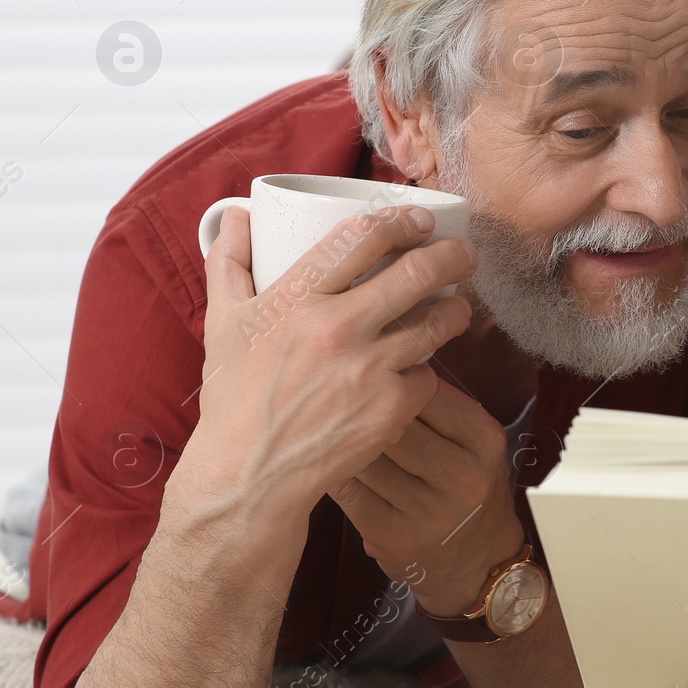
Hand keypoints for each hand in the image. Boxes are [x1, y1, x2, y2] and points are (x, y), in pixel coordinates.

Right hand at [177, 204, 476, 518]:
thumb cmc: (235, 396)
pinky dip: (427, 368)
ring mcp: (369, 368)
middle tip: (464, 253)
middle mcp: (337, 327)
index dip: (401, 220)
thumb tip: (235, 214)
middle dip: (453, 254)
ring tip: (456, 305)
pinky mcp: (391, 407)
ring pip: (438, 321)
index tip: (420, 220)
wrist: (250, 473)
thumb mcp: (223, 322)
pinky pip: (429, 374)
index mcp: (298, 299)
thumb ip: (229, 262)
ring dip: (455, 308)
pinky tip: (421, 366)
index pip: (363, 236)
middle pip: (418, 272)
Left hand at [329, 380, 525, 617]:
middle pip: (394, 422)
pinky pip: (351, 491)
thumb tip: (386, 357)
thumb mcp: (476, 445)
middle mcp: (462, 475)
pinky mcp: (394, 536)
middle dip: (364, 408)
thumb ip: (442, 407)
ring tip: (331, 427)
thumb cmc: (470, 489)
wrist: (479, 566)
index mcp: (484, 440)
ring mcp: (428, 510)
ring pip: (367, 456)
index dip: (393, 379)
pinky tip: (331, 463)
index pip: (428, 391)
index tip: (373, 372)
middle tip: (341, 397)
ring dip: (344, 439)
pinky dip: (336, 473)